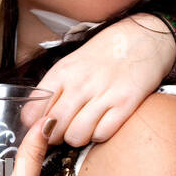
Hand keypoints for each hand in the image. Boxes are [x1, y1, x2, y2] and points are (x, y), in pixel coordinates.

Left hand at [36, 14, 175, 145]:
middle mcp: (79, 84)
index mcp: (61, 72)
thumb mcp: (71, 63)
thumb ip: (54, 89)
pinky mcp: (125, 104)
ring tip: (84, 126)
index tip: (43, 125)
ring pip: (76, 136)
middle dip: (56, 136)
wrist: (142, 38)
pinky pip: (102, 134)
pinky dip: (100, 135)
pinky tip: (102, 123)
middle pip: (53, 128)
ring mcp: (103, 94)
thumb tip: (38, 118)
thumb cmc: (105, 54)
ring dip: (78, 137)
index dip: (35, 125)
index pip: (32, 113)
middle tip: (65, 129)